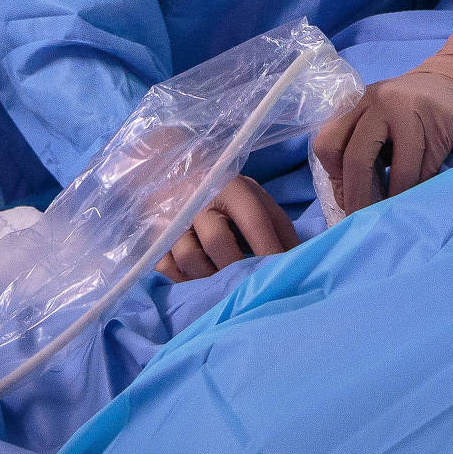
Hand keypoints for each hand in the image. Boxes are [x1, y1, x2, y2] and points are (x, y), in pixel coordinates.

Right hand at [157, 175, 298, 281]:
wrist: (170, 166)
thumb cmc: (223, 189)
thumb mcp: (254, 196)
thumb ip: (278, 225)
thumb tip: (300, 259)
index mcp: (229, 186)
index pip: (253, 220)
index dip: (269, 249)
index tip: (281, 273)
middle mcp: (197, 200)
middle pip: (217, 242)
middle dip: (237, 269)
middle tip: (249, 287)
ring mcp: (170, 219)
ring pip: (189, 259)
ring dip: (209, 278)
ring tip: (224, 288)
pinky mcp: (152, 237)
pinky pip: (166, 268)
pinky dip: (183, 280)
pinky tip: (197, 282)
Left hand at [312, 69, 452, 214]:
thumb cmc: (411, 112)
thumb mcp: (378, 124)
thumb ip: (359, 152)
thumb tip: (348, 202)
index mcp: (354, 103)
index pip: (328, 144)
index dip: (336, 178)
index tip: (347, 200)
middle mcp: (377, 101)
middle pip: (356, 156)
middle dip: (358, 196)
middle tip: (364, 220)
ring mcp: (409, 110)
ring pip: (397, 168)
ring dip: (395, 198)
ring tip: (394, 212)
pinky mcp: (438, 123)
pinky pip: (426, 168)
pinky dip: (420, 188)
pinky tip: (418, 192)